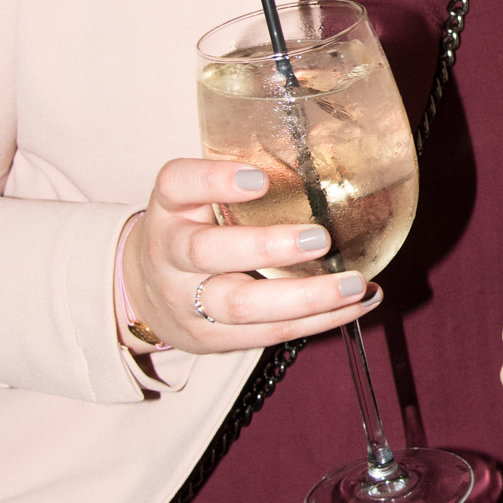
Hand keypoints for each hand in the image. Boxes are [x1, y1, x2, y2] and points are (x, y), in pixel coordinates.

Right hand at [123, 158, 379, 354]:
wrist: (147, 292)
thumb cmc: (192, 230)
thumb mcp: (198, 199)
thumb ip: (242, 182)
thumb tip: (327, 164)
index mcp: (169, 208)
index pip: (178, 185)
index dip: (215, 180)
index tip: (259, 179)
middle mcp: (169, 254)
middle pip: (207, 252)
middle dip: (266, 247)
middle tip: (319, 238)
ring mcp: (186, 302)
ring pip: (241, 305)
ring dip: (305, 297)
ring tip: (354, 284)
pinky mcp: (210, 337)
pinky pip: (267, 333)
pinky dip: (318, 321)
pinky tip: (355, 306)